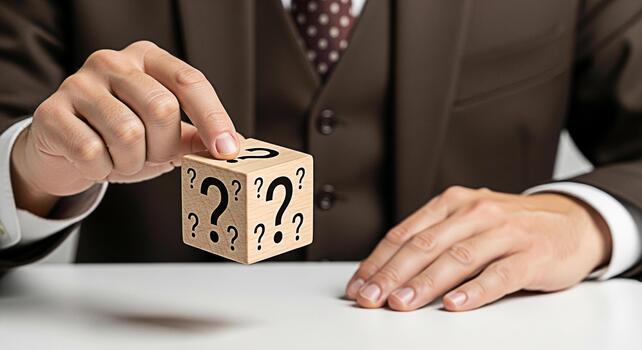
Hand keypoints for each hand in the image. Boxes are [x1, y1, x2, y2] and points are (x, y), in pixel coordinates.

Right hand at [11, 41, 240, 215]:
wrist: (66, 152)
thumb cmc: (124, 138)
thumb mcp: (165, 136)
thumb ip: (196, 138)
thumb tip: (232, 147)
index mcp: (148, 58)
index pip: (190, 81)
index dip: (213, 117)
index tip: (226, 150)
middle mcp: (112, 61)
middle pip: (161, 108)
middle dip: (162, 146)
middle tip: (150, 156)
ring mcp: (78, 83)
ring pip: (127, 133)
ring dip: (131, 162)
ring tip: (121, 160)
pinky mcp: (51, 111)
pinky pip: (91, 152)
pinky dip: (101, 170)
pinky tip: (96, 163)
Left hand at [345, 186, 611, 310]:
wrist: (572, 220)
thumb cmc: (509, 226)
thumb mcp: (466, 222)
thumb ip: (432, 240)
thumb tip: (387, 271)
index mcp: (452, 204)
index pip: (405, 234)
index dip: (378, 261)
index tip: (358, 285)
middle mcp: (474, 212)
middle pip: (425, 245)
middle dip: (392, 274)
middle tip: (371, 297)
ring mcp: (505, 232)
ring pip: (457, 258)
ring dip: (425, 283)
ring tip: (402, 303)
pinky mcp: (532, 255)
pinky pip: (499, 274)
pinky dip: (475, 291)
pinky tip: (454, 305)